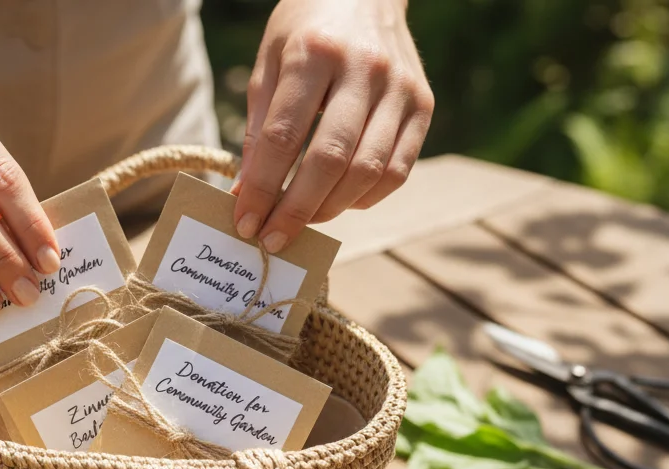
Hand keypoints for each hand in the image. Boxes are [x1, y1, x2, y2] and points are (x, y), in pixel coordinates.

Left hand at [231, 0, 433, 252]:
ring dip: (331, 209)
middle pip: (330, 160)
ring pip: (368, 171)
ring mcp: (400, 88)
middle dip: (296, 210)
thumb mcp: (270, 63)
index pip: (284, 138)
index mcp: (314, 52)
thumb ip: (260, 128)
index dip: (262, 188)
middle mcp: (364, 69)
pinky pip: (398, 170)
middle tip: (272, 238)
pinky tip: (340, 202)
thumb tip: (248, 194)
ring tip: (302, 222)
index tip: (245, 221)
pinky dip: (366, 197)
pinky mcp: (424, 105)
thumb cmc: (306, 30)